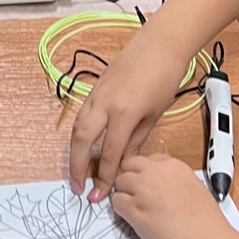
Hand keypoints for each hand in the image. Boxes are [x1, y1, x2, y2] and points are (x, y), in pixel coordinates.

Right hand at [68, 36, 190, 200]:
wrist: (160, 45)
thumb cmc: (164, 77)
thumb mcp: (154, 114)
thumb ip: (136, 140)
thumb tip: (123, 163)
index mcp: (124, 113)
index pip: (110, 153)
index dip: (104, 177)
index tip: (100, 194)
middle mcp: (105, 104)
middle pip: (82, 142)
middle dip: (77, 167)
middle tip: (77, 187)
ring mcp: (97, 94)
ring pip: (76, 128)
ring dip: (73, 152)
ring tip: (75, 171)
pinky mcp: (94, 89)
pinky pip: (81, 115)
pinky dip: (78, 133)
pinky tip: (81, 146)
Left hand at [111, 153, 231, 238]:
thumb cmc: (206, 222)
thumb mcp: (194, 187)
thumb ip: (174, 180)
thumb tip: (161, 183)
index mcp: (173, 165)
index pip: (146, 159)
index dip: (144, 174)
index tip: (148, 186)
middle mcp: (156, 172)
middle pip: (128, 166)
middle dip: (130, 180)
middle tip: (138, 197)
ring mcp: (143, 190)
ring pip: (119, 182)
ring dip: (124, 194)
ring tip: (138, 210)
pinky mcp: (135, 210)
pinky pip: (116, 202)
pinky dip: (121, 210)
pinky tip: (135, 220)